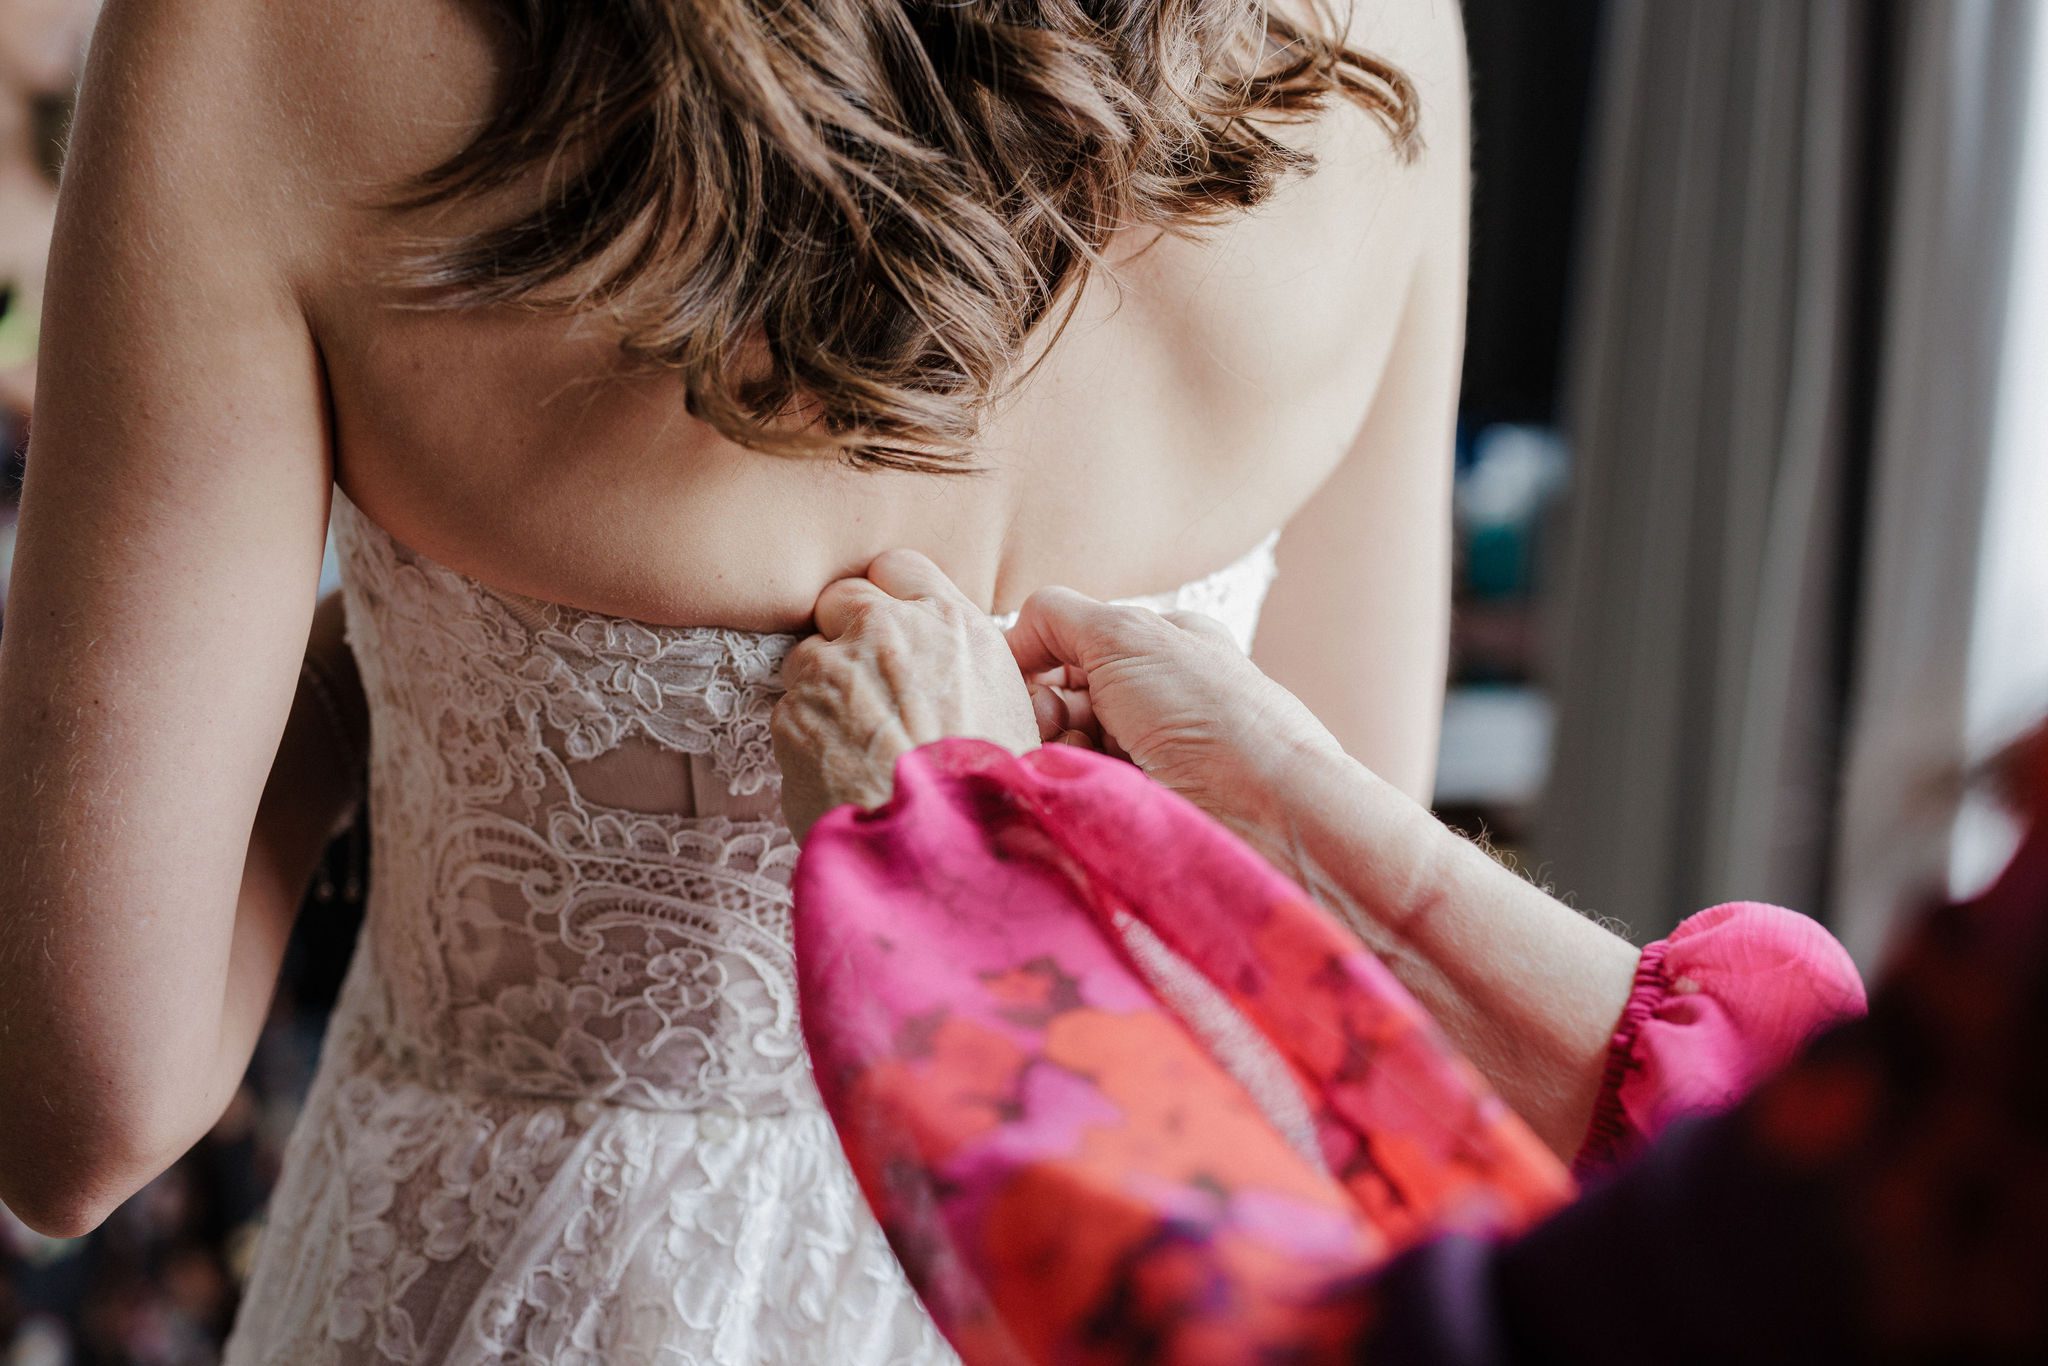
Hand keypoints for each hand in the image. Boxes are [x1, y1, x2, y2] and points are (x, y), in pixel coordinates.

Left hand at [774, 550, 1039, 841]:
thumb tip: (951, 674)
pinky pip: (789, 712)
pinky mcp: (792, 714)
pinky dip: (805, 738)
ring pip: (808, 658)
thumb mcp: (1012, 708)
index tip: (889, 629)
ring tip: (856, 744)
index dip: (889, 599)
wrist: (946, 846)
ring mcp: (832, 669)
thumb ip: (966, 666)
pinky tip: (839, 774)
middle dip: (845, 633)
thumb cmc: (990, 789)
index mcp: (950, 623)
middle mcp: (886, 631)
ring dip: (821, 689)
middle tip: (865, 686)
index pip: (898, 568)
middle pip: (841, 599)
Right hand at [1007, 589, 1344, 841]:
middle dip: (1042, 707)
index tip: (1023, 675)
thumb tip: (1011, 636)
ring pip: (1057, 744)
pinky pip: (1072, 789)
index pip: (1071, 642)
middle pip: (1058, 696)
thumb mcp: (1125, 633)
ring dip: (1051, 747)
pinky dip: (1062, 785)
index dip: (1039, 657)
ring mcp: (1142, 757)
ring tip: (1075, 760)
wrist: (1263, 810)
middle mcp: (1152, 699)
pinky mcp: (1133, 808)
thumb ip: (1057, 617)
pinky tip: (1077, 788)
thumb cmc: (1204, 710)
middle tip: (1055, 723)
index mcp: (1161, 646)